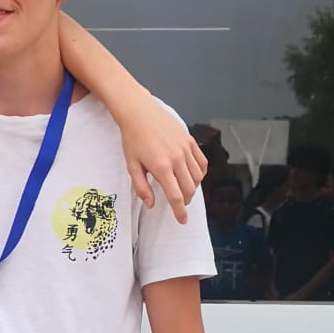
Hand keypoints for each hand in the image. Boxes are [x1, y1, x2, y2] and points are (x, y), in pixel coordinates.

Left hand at [117, 94, 206, 224]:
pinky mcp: (190, 140)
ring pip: (198, 177)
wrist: (139, 112)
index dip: (180, 211)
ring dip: (193, 187)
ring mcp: (185, 148)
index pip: (175, 196)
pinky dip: (200, 173)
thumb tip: (151, 204)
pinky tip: (193, 176)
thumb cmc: (133, 138)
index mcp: (161, 167)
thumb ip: (141, 187)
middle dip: (186, 200)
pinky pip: (201, 162)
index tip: (182, 220)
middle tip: (179, 204)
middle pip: (189, 188)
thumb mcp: (131, 165)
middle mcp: (177, 158)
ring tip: (184, 190)